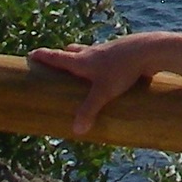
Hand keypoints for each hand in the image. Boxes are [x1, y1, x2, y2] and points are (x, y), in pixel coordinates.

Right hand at [27, 34, 170, 135]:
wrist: (150, 50)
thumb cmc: (124, 69)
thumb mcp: (104, 92)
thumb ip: (89, 110)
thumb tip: (76, 130)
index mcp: (82, 60)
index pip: (57, 57)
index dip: (43, 56)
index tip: (31, 54)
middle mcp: (93, 52)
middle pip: (73, 52)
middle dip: (63, 57)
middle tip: (57, 61)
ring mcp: (109, 51)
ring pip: (91, 52)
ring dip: (83, 58)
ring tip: (82, 67)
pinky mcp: (123, 53)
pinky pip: (108, 57)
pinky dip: (102, 62)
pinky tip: (109, 70)